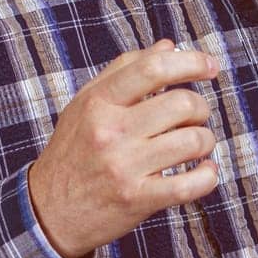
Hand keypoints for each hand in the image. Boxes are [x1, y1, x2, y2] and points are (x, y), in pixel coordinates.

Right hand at [27, 41, 219, 257]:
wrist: (46, 211)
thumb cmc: (73, 151)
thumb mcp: (87, 103)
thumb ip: (126, 70)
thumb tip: (169, 46)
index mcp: (98, 102)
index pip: (153, 68)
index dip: (191, 62)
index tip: (210, 66)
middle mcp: (110, 131)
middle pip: (181, 103)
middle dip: (201, 107)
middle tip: (195, 116)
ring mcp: (124, 167)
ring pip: (192, 141)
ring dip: (205, 140)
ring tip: (196, 144)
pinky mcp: (137, 199)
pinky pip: (190, 184)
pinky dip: (208, 175)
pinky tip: (204, 170)